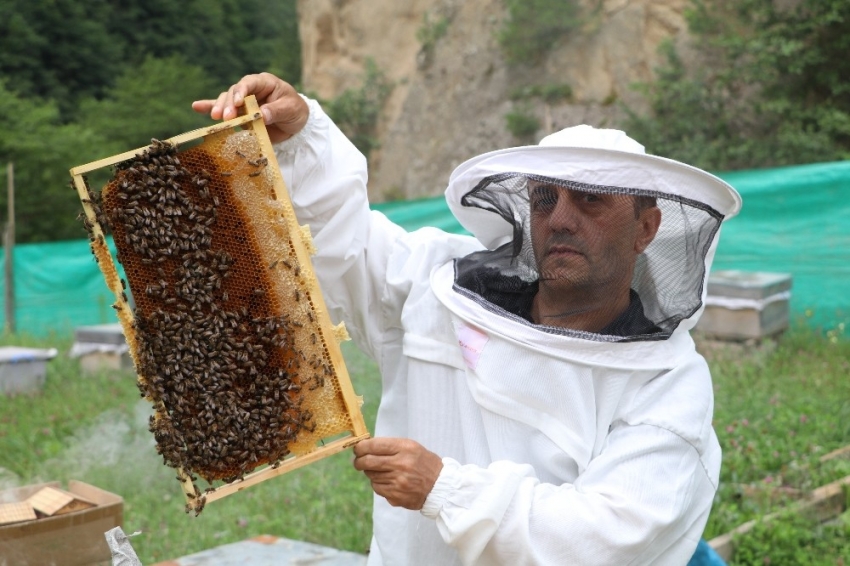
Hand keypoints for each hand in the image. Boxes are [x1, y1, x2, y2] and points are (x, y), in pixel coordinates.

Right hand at [192, 72, 308, 143]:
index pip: (249, 83)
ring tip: (216, 119)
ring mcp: (243, 102)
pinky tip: (196, 107)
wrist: (296, 124)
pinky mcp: (239, 115)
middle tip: (224, 117)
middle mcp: (250, 90)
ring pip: (226, 101)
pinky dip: (209, 108)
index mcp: (264, 83)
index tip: (238, 103)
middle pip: (233, 93)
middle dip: (228, 105)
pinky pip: (223, 110)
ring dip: (219, 109)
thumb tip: (262, 115)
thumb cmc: (295, 111)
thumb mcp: (291, 110)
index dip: (241, 91)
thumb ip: (276, 111)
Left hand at [353, 437, 442, 509]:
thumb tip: (364, 447)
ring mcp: (398, 482)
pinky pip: (377, 488)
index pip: (374, 445)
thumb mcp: (411, 447)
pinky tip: (388, 481)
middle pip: (368, 462)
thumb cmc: (424, 463)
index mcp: (405, 448)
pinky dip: (378, 484)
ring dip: (371, 473)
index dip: (360, 447)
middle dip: (358, 461)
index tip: (357, 448)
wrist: (440, 486)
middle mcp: (401, 464)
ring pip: (371, 475)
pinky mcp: (395, 496)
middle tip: (358, 461)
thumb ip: (390, 446)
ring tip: (382, 471)